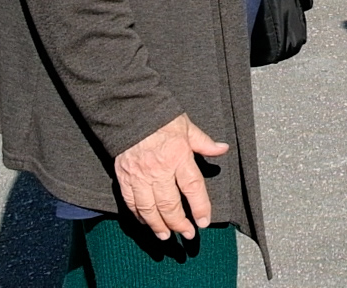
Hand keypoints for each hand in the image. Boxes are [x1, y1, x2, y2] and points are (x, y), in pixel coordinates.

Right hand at [114, 113, 229, 240]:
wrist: (129, 110)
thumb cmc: (160, 118)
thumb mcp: (187, 127)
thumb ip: (204, 143)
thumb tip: (222, 149)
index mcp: (178, 156)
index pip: (192, 187)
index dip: (200, 207)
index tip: (204, 221)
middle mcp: (159, 169)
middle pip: (170, 204)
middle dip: (179, 223)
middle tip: (187, 234)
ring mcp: (139, 175)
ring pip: (149, 209)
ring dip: (158, 225)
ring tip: (166, 235)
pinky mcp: (124, 177)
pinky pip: (131, 202)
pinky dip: (139, 216)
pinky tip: (146, 222)